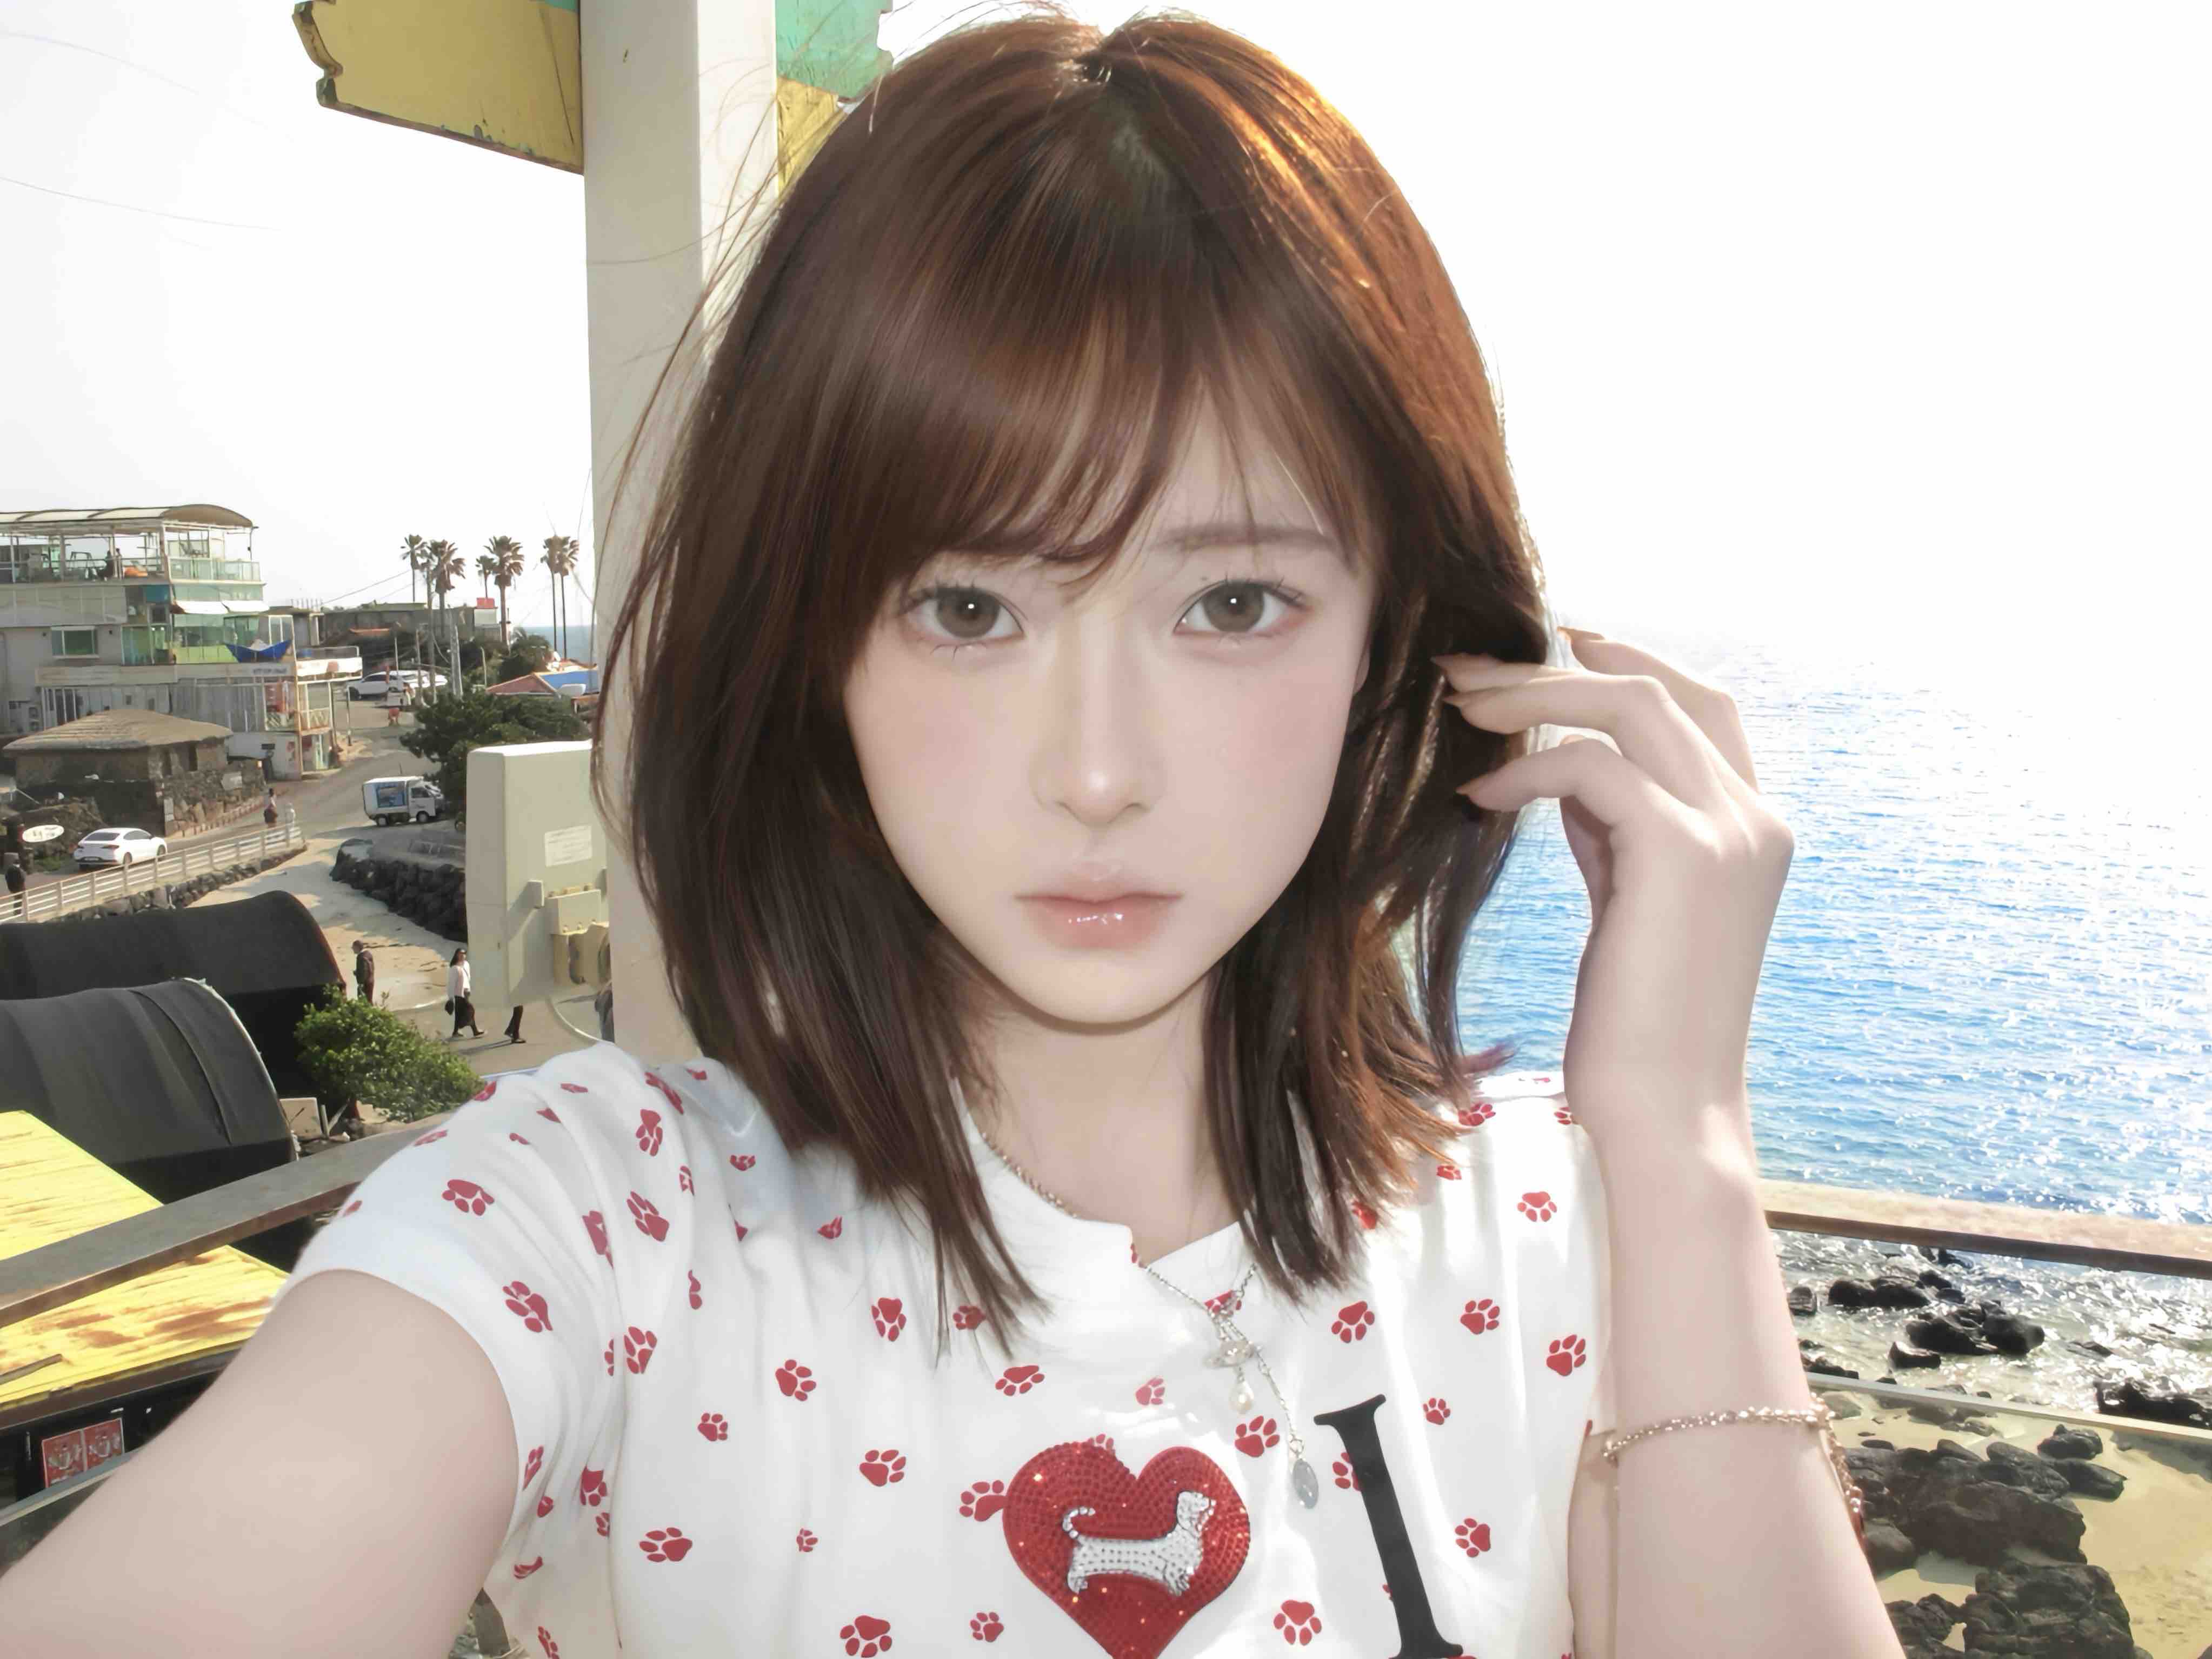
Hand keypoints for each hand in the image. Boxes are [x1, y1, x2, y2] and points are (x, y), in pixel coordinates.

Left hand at [1435, 627, 1791, 1155]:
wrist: (1666, 1109)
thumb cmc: (1636, 1020)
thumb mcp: (1629, 901)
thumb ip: (1615, 828)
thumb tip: (1565, 766)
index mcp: (1754, 825)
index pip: (1702, 704)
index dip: (1630, 659)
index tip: (1555, 640)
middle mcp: (1756, 817)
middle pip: (1662, 687)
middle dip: (1558, 665)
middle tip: (1470, 666)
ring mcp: (1729, 831)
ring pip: (1631, 704)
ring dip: (1535, 693)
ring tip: (1460, 706)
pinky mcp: (1682, 855)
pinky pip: (1592, 766)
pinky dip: (1526, 767)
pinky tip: (1477, 795)